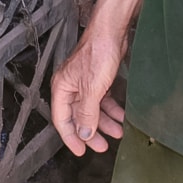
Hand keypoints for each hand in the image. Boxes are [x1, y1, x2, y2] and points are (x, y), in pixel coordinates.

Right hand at [48, 20, 127, 155]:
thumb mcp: (92, 89)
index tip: (81, 151)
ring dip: (104, 122)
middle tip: (102, 146)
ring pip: (92, 110)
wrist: (112, 31)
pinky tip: (121, 116)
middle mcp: (70, 87)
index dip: (71, 137)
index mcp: (62, 88)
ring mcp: (84, 83)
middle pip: (77, 117)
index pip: (61, 120)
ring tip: (117, 132)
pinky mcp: (97, 78)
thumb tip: (84, 133)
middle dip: (90, 132)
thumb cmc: (98, 52)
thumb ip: (87, 113)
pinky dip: (111, 109)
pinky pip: (102, 100)